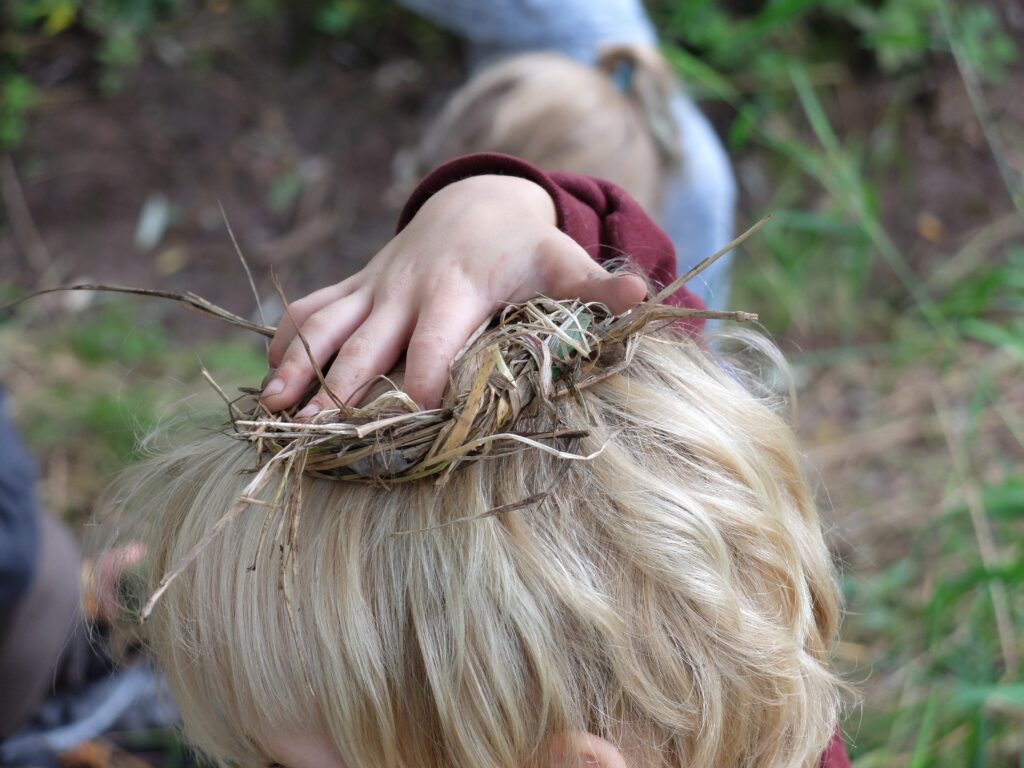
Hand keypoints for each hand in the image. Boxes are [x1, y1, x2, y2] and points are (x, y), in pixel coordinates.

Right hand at [260, 174, 646, 413]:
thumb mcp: (562, 261)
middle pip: (368, 342)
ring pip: (326, 324)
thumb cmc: (525, 246)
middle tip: (318, 434)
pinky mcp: (357, 285)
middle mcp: (407, 289)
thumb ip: (595, 283)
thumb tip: (642, 293)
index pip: (436, 342)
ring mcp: (376, 286)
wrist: (477, 201)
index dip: (427, 379)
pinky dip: (288, 339)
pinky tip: (270, 379)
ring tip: (273, 409)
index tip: (418, 419)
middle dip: (342, 387)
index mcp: (458, 290)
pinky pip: (313, 308)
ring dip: (299, 365)